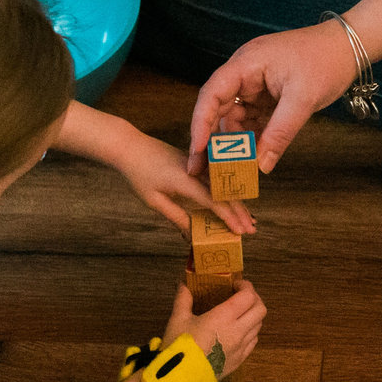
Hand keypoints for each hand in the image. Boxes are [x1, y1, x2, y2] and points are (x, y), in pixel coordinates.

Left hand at [105, 122, 252, 234]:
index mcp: (186, 180)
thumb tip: (191, 235)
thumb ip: (176, 216)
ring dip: (236, 203)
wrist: (130, 146)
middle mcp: (197, 171)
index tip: (240, 231)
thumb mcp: (154, 200)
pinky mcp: (195, 164)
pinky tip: (230, 202)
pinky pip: (215, 181)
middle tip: (251, 230)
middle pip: (224, 193)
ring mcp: (197, 166)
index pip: (214, 201)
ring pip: (223, 186)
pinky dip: (225, 194)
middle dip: (239, 212)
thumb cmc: (139, 174)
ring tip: (247, 219)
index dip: (229, 218)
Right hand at [164, 280, 264, 377]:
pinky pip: (253, 341)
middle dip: (254, 299)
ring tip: (239, 313)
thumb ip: (183, 299)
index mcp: (224, 317)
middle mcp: (238, 331)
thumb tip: (183, 284)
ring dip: (253, 316)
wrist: (181, 379)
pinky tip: (238, 331)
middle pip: (260, 310)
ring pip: (259, 326)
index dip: (246, 286)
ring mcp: (241, 347)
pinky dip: (250, 332)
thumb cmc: (180, 346)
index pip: (248, 296)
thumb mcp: (178, 319)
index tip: (235, 284)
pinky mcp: (239, 360)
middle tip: (241, 296)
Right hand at [187, 20, 358, 176]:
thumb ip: (279, 134)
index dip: (200, 123)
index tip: (197, 150)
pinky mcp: (268, 94)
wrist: (350, 45)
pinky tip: (252, 157)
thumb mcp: (302, 100)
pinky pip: (252, 118)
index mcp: (246, 64)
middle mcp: (245, 73)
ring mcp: (256, 83)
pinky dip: (251, 137)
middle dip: (213, 139)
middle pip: (219, 108)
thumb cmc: (326, 60)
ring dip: (235, 142)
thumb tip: (261, 166)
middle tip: (206, 170)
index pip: (212, 94)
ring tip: (232, 169)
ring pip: (235, 117)